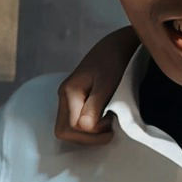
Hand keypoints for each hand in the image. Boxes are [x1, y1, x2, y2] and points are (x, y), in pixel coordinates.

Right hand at [55, 27, 136, 143]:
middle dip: (87, 137)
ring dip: (88, 133)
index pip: (73, 127)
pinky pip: (75, 120)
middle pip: (64, 131)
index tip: (112, 121)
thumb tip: (86, 127)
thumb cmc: (116, 60)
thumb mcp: (108, 83)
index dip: (94, 132)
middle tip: (109, 128)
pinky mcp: (75, 98)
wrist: (118, 43)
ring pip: (69, 128)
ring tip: (108, 122)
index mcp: (69, 92)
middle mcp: (63, 96)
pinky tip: (104, 118)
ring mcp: (67, 97)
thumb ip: (95, 106)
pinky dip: (89, 126)